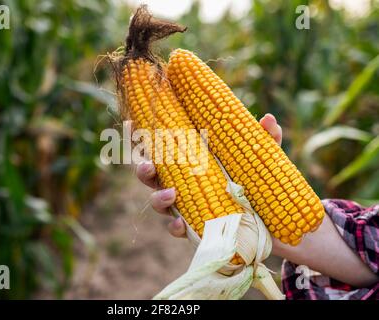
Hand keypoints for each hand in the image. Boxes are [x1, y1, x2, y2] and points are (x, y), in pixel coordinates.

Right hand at [136, 113, 281, 237]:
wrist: (275, 222)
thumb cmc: (260, 182)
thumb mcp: (264, 159)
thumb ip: (263, 139)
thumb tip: (267, 118)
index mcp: (190, 161)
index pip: (162, 149)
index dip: (145, 139)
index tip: (133, 127)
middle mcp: (182, 183)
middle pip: (152, 176)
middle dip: (143, 170)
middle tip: (149, 165)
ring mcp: (186, 207)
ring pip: (158, 203)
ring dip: (158, 198)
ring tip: (171, 195)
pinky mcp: (194, 228)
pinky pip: (175, 229)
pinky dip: (174, 227)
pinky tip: (180, 225)